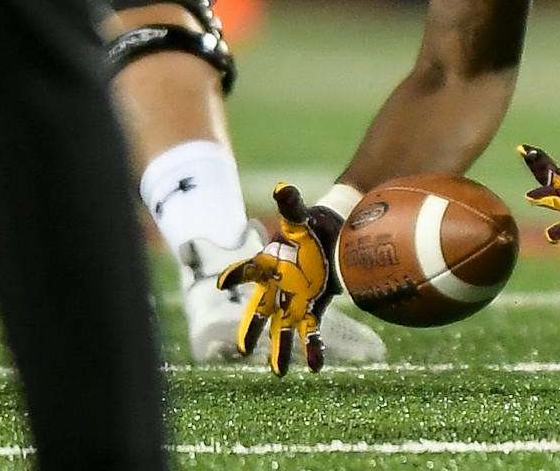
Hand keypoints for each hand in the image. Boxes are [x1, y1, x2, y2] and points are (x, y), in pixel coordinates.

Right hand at [214, 183, 343, 375]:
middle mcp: (278, 287)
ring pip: (284, 328)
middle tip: (243, 350)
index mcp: (270, 265)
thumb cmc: (312, 228)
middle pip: (262, 311)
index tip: (224, 283)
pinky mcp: (315, 307)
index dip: (236, 274)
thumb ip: (292, 205)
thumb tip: (283, 188)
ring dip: (281, 349)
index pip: (249, 270)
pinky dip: (312, 348)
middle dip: (253, 330)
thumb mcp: (302, 217)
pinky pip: (311, 331)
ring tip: (278, 372)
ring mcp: (295, 300)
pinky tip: (314, 368)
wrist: (335, 237)